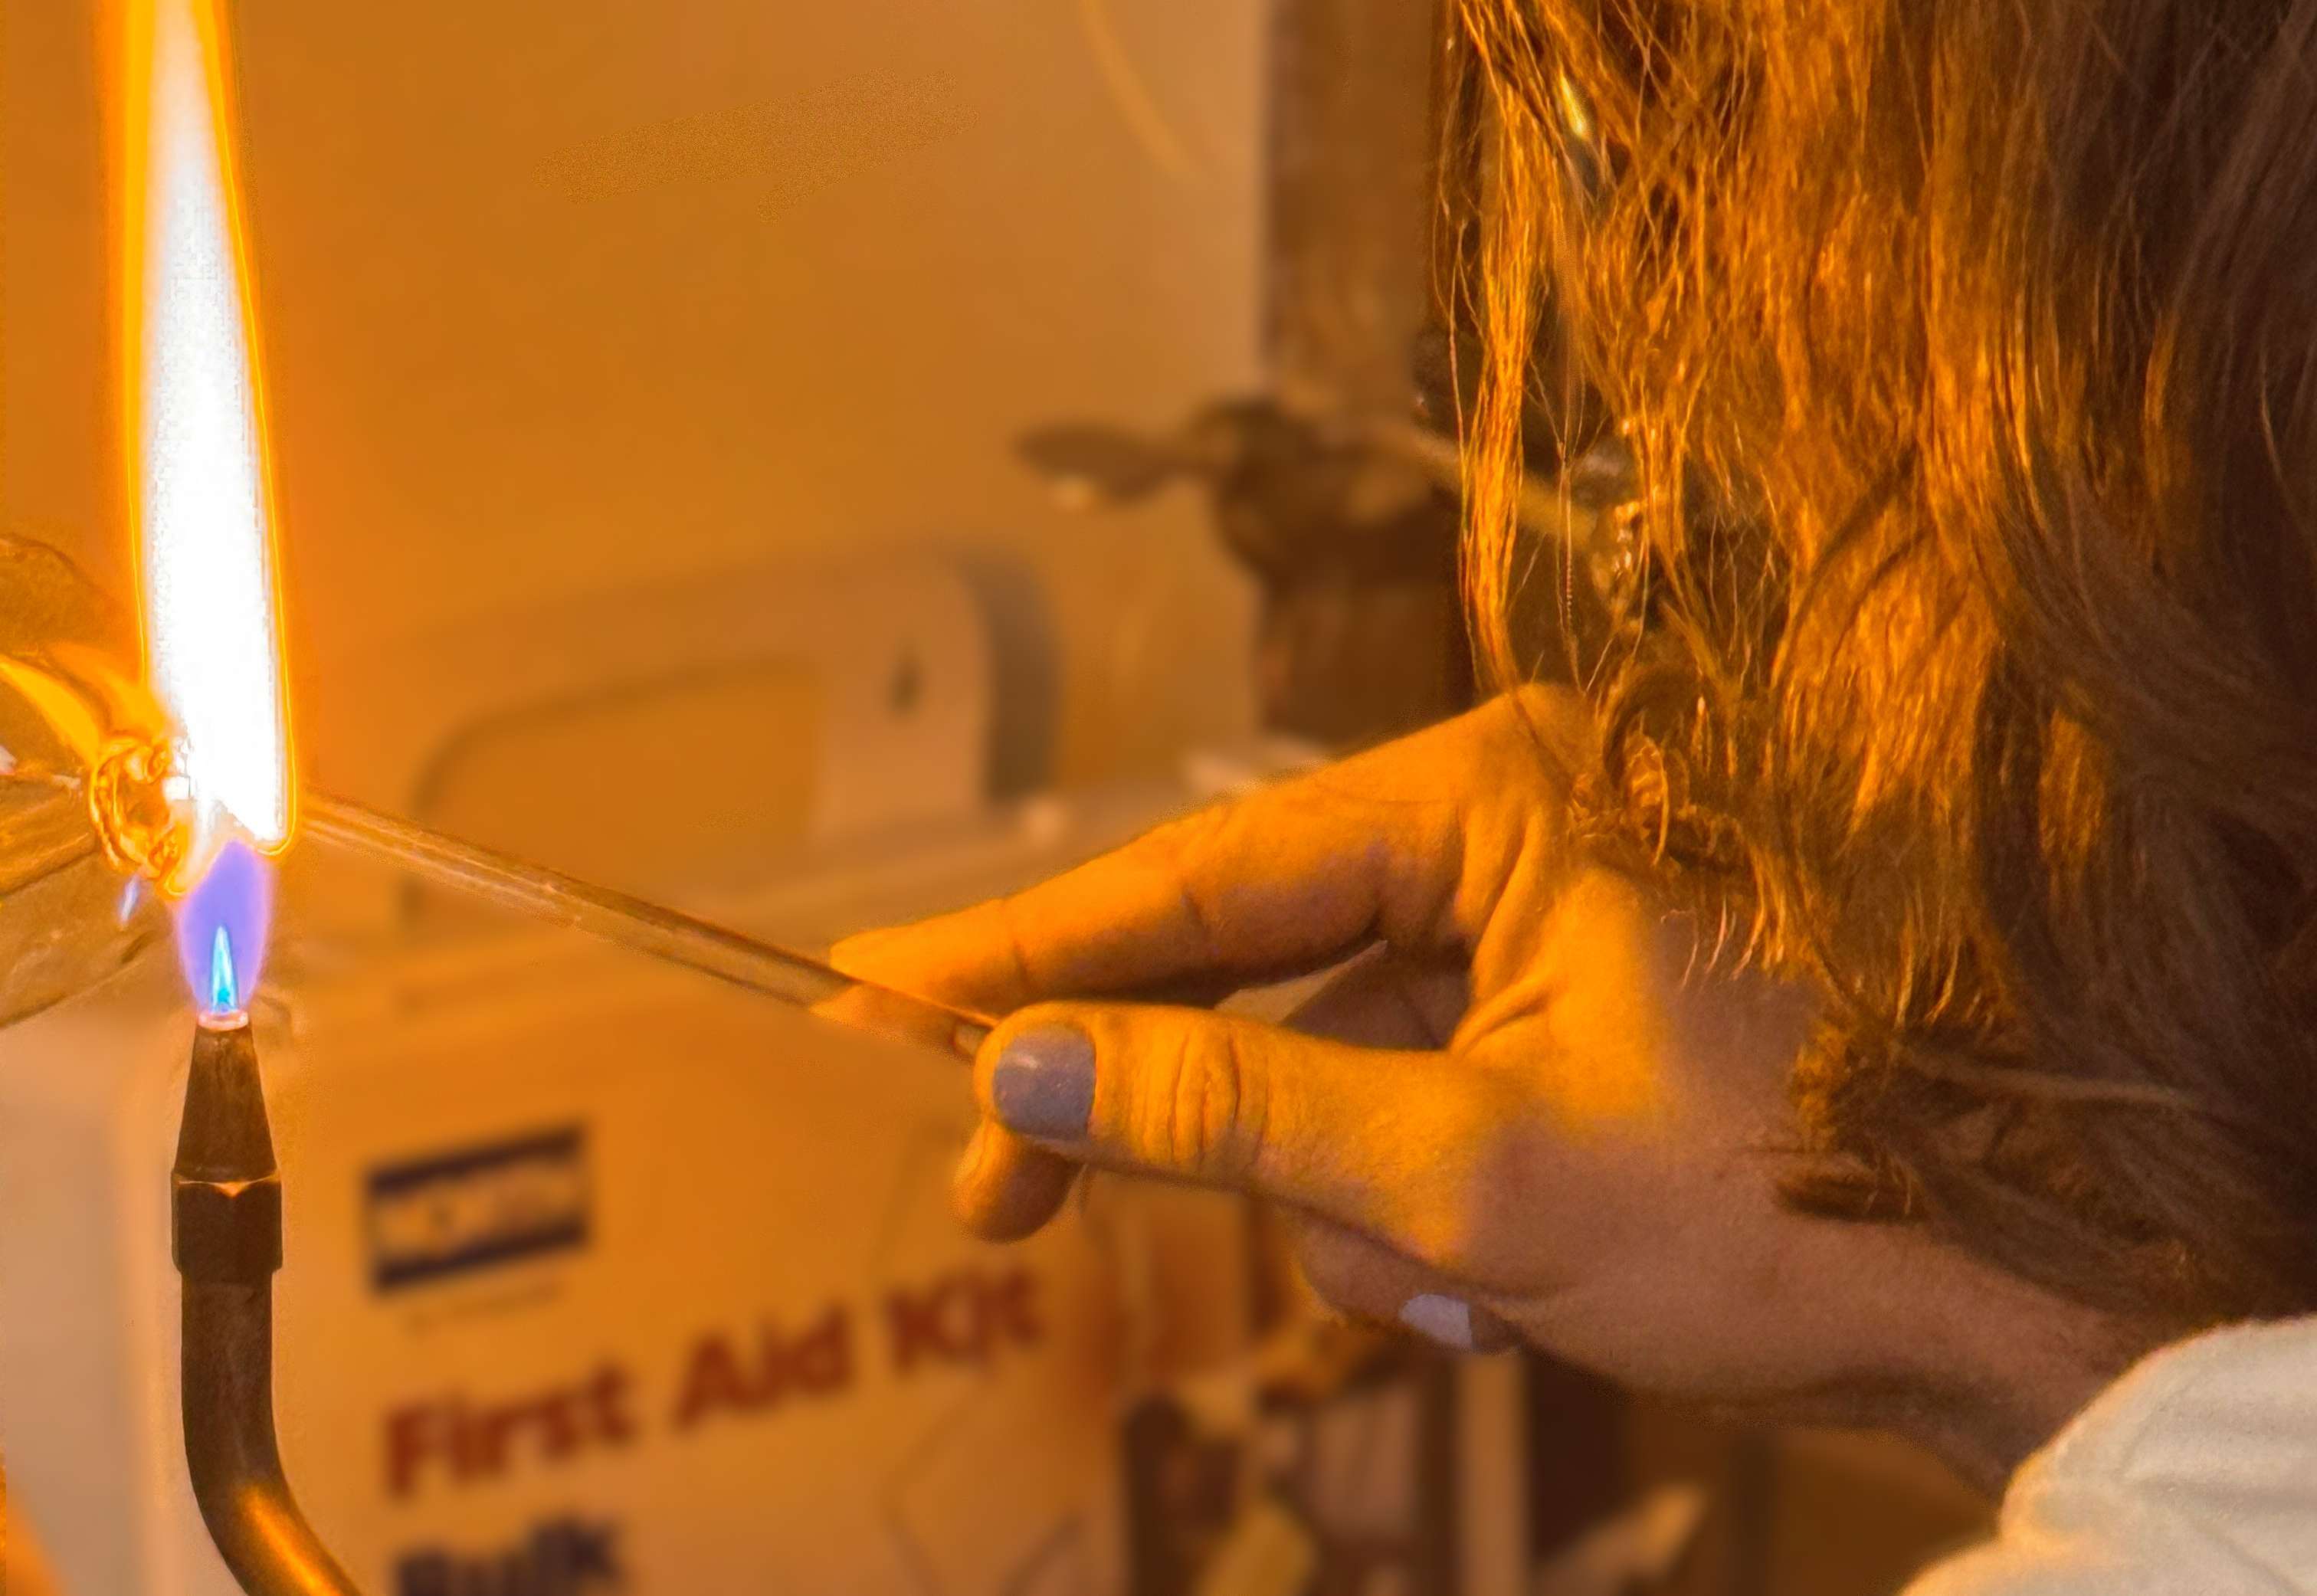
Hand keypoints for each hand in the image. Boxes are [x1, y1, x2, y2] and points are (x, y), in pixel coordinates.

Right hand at [835, 692, 2081, 1425]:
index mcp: (1493, 799)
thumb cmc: (1774, 1204)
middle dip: (1164, 1109)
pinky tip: (1483, 1295)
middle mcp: (1506, 831)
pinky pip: (1404, 1102)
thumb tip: (1023, 1071)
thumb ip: (1230, 1114)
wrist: (2005, 1290)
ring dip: (1336, 1204)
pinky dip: (1406, 1213)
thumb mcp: (1468, 1175)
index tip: (875, 989)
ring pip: (1326, 1063)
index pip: (1203, 876)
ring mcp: (1533, 927)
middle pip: (1249, 963)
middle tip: (998, 1201)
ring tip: (1438, 1300)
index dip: (1027, 949)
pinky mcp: (1555, 1017)